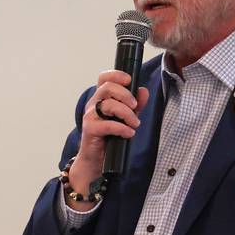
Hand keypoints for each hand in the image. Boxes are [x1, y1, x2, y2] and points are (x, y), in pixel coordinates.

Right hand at [68, 70, 149, 203]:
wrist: (96, 160)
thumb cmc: (109, 137)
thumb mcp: (126, 118)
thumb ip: (135, 105)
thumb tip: (143, 91)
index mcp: (101, 98)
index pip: (104, 78)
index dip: (116, 75)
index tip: (129, 80)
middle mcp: (94, 104)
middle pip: (107, 88)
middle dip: (125, 95)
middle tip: (135, 106)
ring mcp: (90, 116)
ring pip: (108, 105)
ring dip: (126, 114)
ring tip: (134, 124)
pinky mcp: (90, 130)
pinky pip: (107, 124)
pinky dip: (122, 128)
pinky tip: (129, 133)